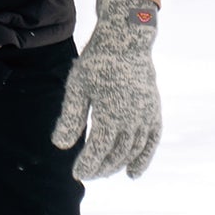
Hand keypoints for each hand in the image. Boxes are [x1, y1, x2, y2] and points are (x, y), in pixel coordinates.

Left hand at [51, 0, 160, 179]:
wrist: (127, 40)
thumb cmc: (97, 61)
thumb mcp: (77, 86)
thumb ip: (71, 117)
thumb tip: (60, 145)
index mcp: (110, 114)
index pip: (98, 151)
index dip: (88, 166)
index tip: (77, 173)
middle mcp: (131, 119)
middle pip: (115, 154)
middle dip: (100, 168)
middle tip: (87, 173)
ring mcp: (146, 116)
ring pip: (132, 151)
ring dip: (118, 165)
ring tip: (103, 171)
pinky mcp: (154, 111)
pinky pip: (152, 141)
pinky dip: (144, 159)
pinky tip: (132, 174)